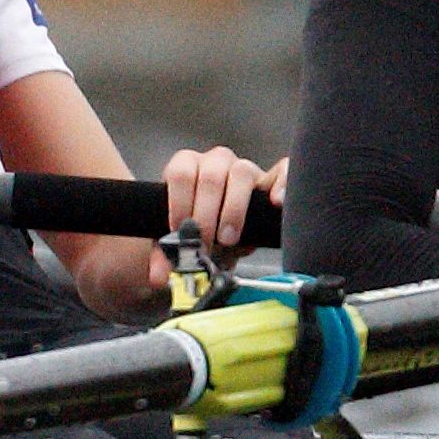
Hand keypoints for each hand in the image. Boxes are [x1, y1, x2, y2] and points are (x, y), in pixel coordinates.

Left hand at [158, 146, 274, 251]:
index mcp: (186, 167)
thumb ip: (166, 255)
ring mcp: (243, 167)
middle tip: (205, 241)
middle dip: (206, 213)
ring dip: (234, 208)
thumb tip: (158, 277)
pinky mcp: (270, 177)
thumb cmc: (198, 230)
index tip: (180, 229)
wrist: (219, 232)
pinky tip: (276, 202)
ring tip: (228, 237)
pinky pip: (281, 169)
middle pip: (210, 175)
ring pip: (241, 172)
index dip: (180, 203)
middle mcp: (214, 161)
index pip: (180, 173)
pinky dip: (280, 183)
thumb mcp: (180, 240)